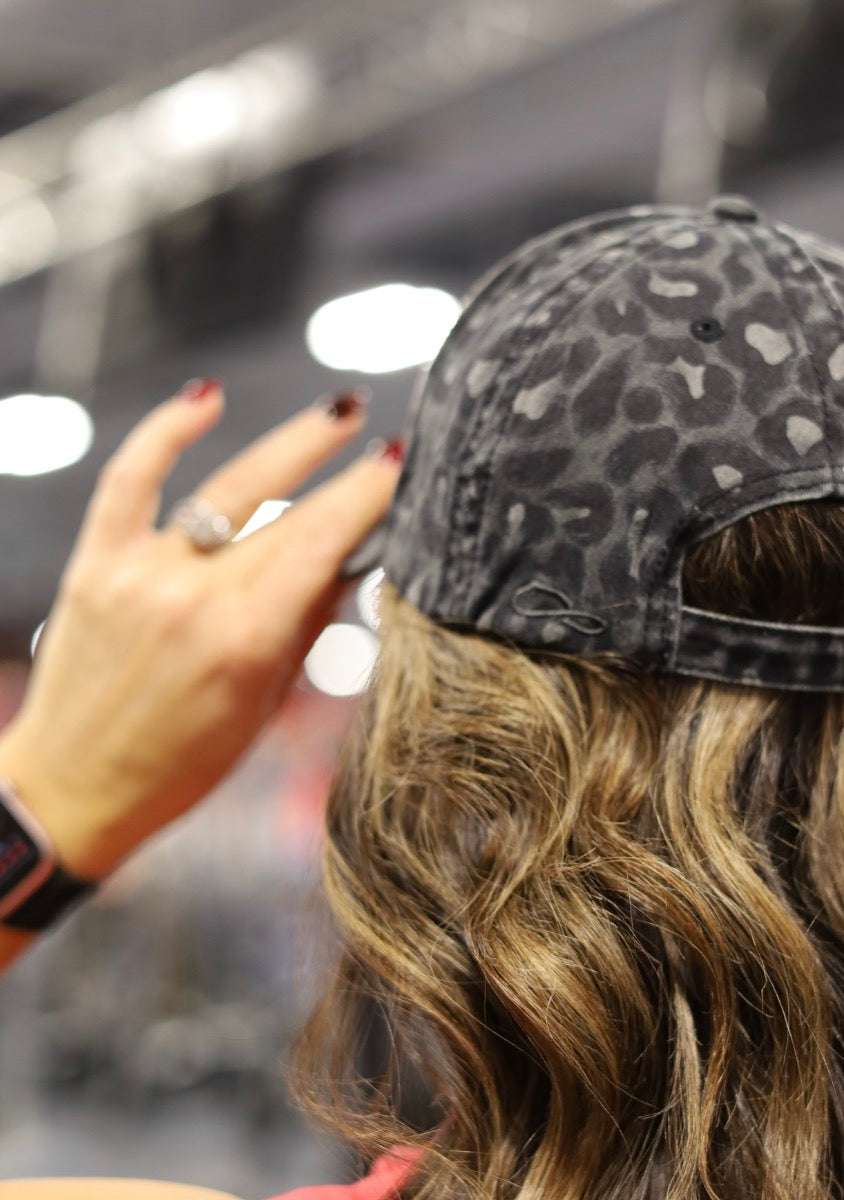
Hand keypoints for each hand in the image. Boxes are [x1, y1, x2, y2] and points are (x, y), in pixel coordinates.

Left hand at [0, 382, 400, 880]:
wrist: (74, 786)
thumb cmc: (181, 764)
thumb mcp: (264, 706)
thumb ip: (304, 627)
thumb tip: (344, 563)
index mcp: (244, 641)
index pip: (321, 546)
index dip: (367, 499)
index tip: (400, 469)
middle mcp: (193, 597)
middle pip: (288, 517)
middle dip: (345, 476)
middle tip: (386, 442)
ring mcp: (141, 572)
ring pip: (227, 489)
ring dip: (290, 446)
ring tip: (336, 414)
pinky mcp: (97, 562)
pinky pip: (131, 480)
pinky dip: (167, 433)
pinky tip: (207, 398)